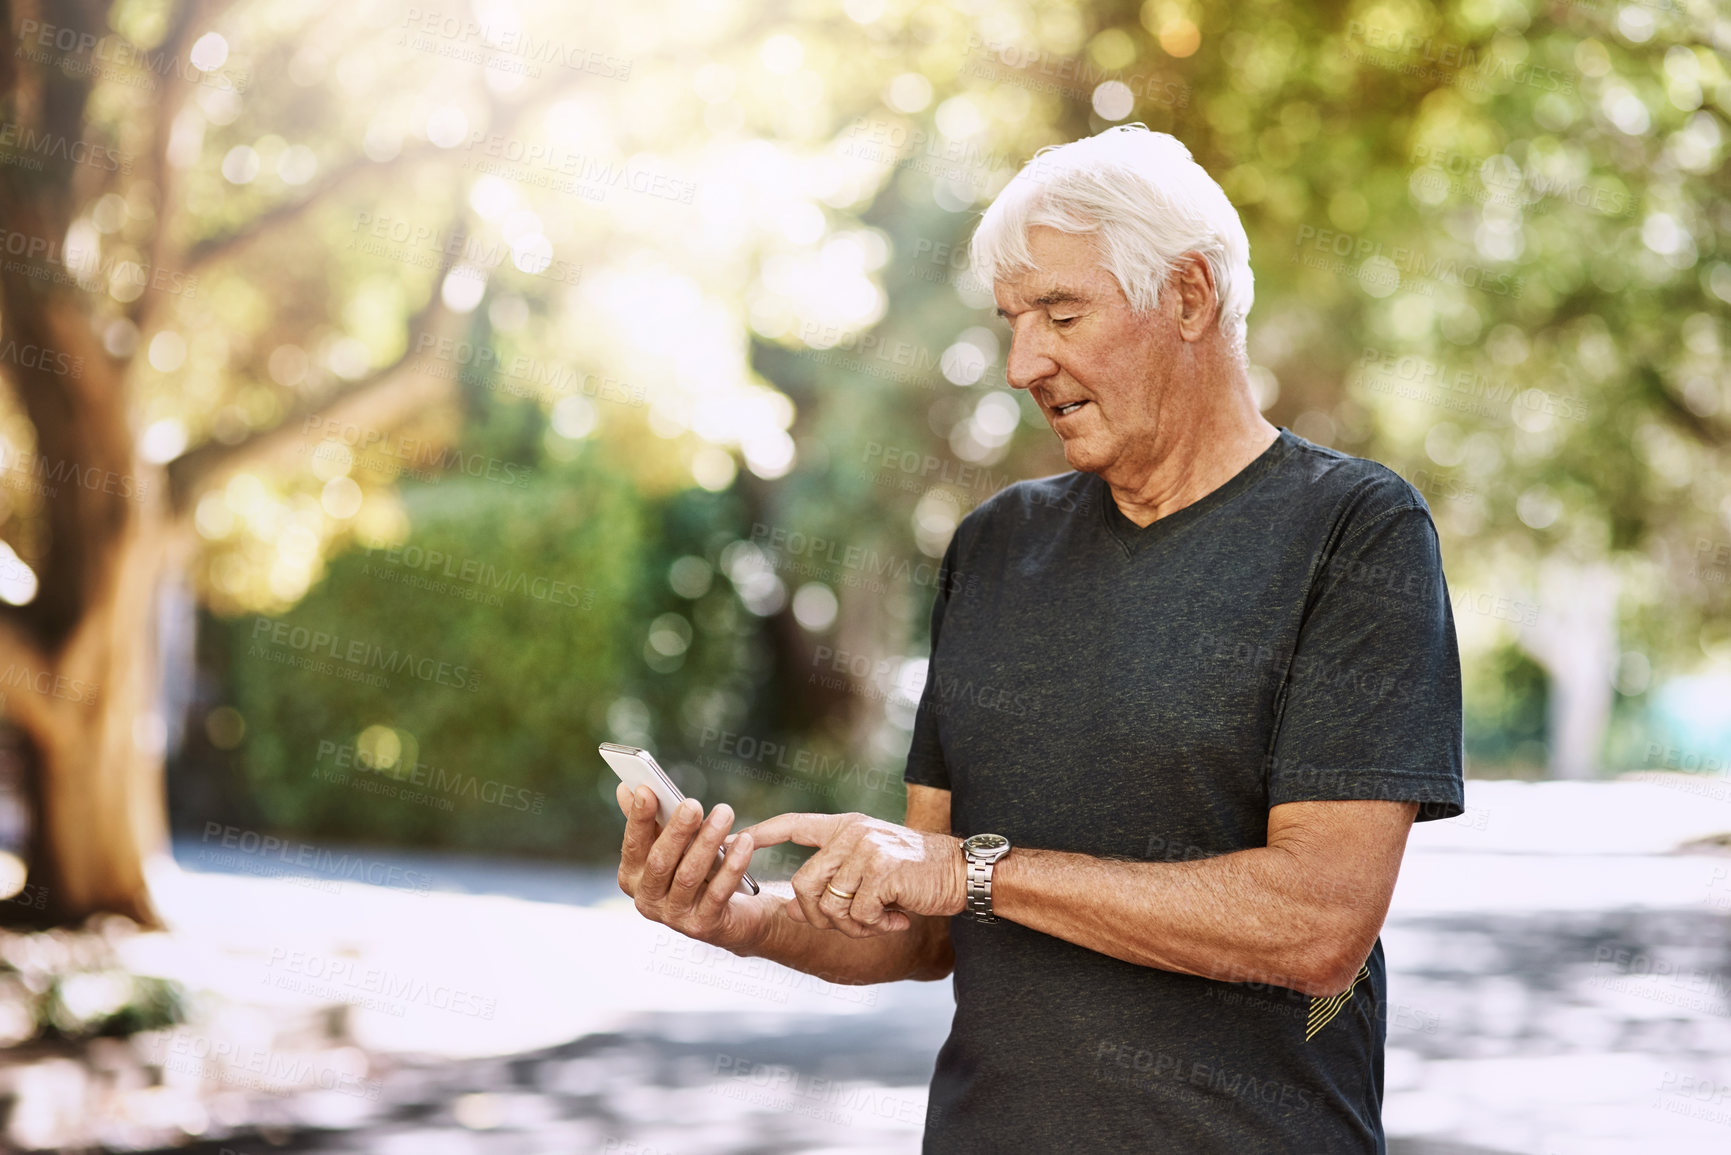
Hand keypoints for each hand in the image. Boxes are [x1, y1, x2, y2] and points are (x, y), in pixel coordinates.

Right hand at [615, 783, 772, 953]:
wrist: (732, 915)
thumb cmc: (698, 871)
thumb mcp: (673, 845)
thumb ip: (650, 821)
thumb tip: (627, 788)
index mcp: (633, 878)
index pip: (632, 845)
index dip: (638, 819)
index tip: (647, 790)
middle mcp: (647, 901)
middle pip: (660, 862)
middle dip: (677, 831)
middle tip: (694, 803)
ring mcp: (673, 917)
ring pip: (689, 876)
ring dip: (707, 842)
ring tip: (724, 813)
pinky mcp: (703, 926)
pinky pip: (718, 892)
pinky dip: (732, 865)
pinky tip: (744, 842)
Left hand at [737, 811, 965, 937]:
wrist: (963, 872)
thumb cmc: (916, 875)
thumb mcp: (871, 871)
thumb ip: (833, 882)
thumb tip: (792, 908)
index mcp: (846, 827)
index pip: (795, 825)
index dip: (764, 833)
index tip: (738, 839)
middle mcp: (852, 834)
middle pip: (804, 885)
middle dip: (822, 917)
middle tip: (854, 925)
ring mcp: (867, 850)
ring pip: (830, 906)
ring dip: (852, 927)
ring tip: (880, 922)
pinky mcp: (883, 871)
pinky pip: (858, 915)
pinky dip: (875, 928)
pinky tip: (897, 922)